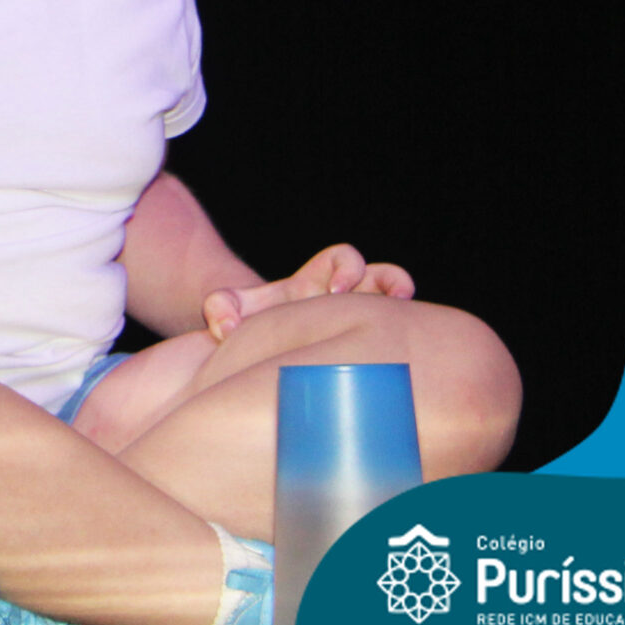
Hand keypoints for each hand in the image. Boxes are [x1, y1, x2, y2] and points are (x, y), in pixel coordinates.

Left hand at [202, 243, 413, 342]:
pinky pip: (396, 339)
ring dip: (402, 310)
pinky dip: (401, 346)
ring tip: (404, 325)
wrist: (257, 353)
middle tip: (382, 308)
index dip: (346, 268)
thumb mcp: (229, 311)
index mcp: (319, 282)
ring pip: (397, 304)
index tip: (336, 291)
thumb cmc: (248, 327)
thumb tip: (226, 326)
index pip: (344, 259)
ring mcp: (360, 322)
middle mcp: (347, 298)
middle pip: (383, 277)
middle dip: (388, 286)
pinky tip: (394, 366)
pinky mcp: (366, 348)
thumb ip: (220, 307)